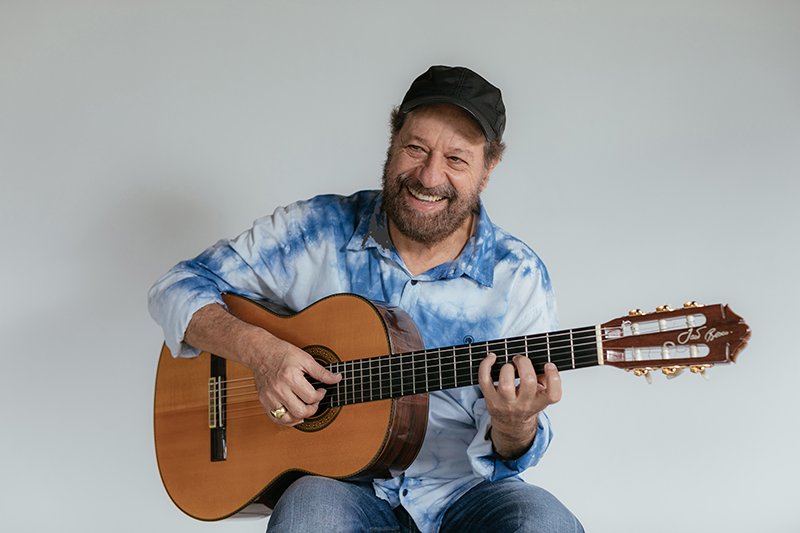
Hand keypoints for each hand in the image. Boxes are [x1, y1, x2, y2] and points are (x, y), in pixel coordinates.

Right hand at [184, 302, 341, 426]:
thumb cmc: (282, 353)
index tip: (321, 391)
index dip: (321, 395)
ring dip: (300, 417)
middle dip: (313, 409)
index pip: (311, 397)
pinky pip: (275, 418)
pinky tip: (293, 415)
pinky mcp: (263, 400)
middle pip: (300, 411)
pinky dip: (286, 421)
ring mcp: (270, 396)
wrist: (260, 351)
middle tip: (314, 402)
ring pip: (287, 419)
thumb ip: (322, 372)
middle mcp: (279, 388)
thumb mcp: (305, 358)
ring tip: (305, 409)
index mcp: (290, 377)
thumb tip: (337, 378)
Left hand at [478, 354, 561, 458]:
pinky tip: (491, 358)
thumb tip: (543, 365)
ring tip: (509, 366)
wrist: (511, 424)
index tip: (549, 365)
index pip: (553, 395)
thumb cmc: (526, 405)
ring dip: (507, 368)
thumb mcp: (541, 397)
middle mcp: (523, 404)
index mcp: (539, 402)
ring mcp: (505, 403)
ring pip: (506, 383)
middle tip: (520, 360)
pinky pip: (484, 380)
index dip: (553, 378)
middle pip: (528, 381)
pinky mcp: (490, 398)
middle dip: (524, 363)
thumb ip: (546, 381)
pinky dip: (486, 365)